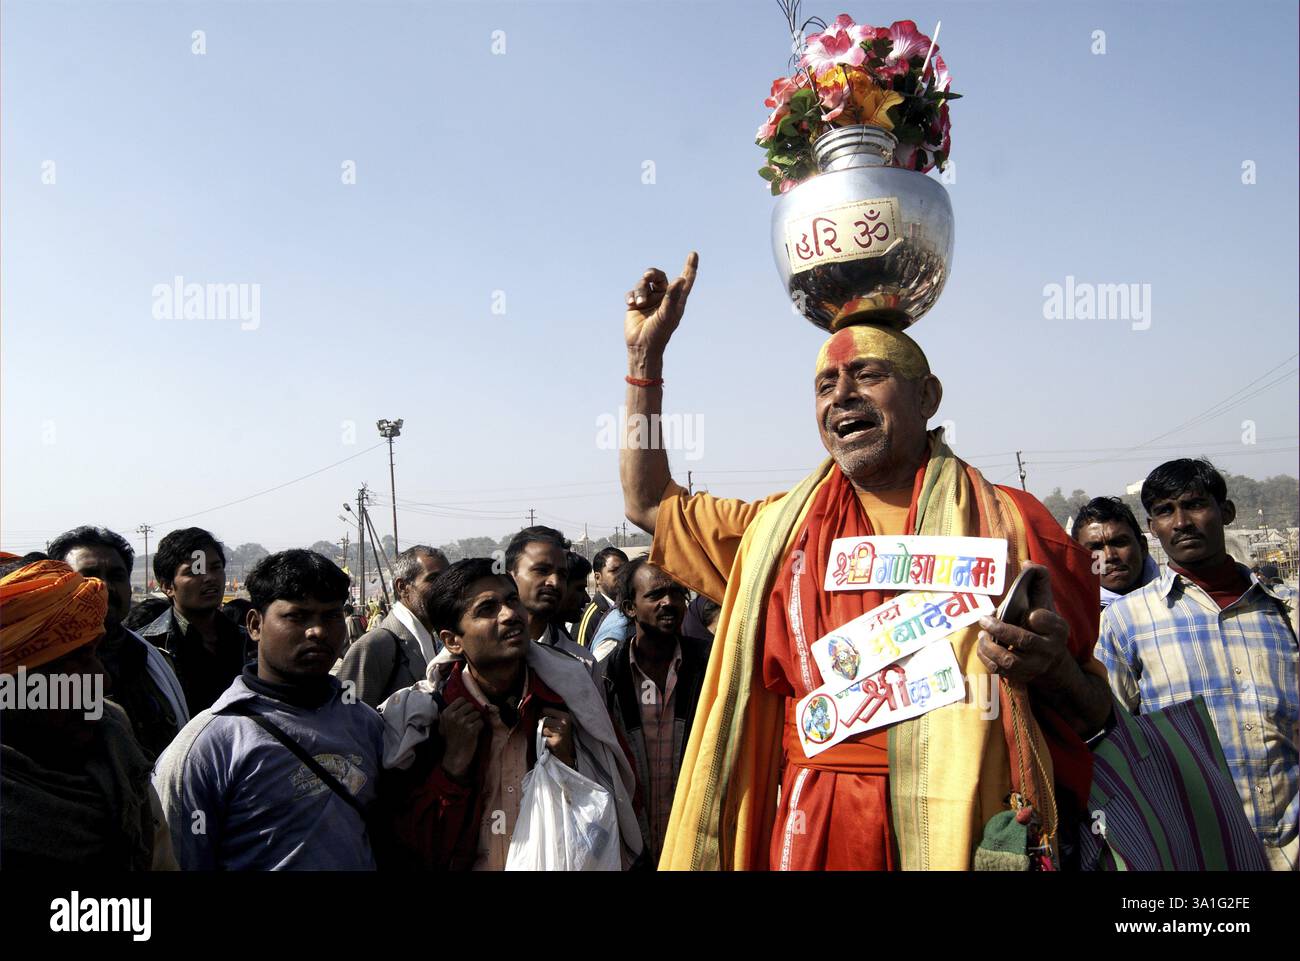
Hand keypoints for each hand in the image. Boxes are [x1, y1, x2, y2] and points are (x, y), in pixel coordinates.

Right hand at [438, 699, 483, 780]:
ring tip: (471, 728)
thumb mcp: (445, 724)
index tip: (465, 714)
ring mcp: (462, 722)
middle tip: (469, 722)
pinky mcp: (471, 730)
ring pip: (477, 713)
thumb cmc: (452, 740)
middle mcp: (453, 716)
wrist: (455, 757)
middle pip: (471, 705)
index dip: (466, 706)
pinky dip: (480, 727)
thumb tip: (463, 700)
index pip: (461, 699)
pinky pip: (481, 722)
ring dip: (477, 720)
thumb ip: (452, 712)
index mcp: (446, 713)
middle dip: (472, 713)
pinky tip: (475, 733)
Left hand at [540, 709, 575, 768]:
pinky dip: (544, 741)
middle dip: (542, 726)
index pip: (545, 710)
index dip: (542, 715)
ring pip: (541, 729)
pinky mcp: (555, 742)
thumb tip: (535, 709)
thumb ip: (550, 715)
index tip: (545, 721)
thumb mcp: (561, 722)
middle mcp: (564, 723)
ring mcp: (560, 733)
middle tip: (549, 732)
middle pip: (542, 720)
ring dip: (543, 734)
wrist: (568, 753)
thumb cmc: (561, 735)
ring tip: (550, 737)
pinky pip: (542, 738)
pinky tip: (551, 743)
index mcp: (565, 716)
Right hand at [624, 252, 697, 369]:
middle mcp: (663, 297)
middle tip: (648, 275)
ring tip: (639, 302)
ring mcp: (649, 300)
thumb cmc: (659, 334)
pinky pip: (632, 292)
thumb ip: (672, 296)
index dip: (689, 267)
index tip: (693, 254)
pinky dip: (631, 296)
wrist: (641, 346)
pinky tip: (632, 304)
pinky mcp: (636, 304)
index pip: (685, 280)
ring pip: (643, 283)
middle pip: (658, 276)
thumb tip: (680, 279)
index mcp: (675, 300)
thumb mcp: (667, 315)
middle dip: (652, 274)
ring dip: (640, 290)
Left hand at [976, 563, 1070, 688]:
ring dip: (991, 647)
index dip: (1040, 618)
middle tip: (985, 619)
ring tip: (982, 634)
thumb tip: (1027, 563)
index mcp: (1058, 629)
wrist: (1051, 662)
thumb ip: (1039, 581)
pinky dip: (986, 658)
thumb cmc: (1043, 626)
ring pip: (1010, 661)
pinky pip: (1000, 671)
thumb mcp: (1046, 604)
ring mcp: (1034, 666)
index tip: (1030, 614)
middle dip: (1002, 630)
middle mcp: (1048, 649)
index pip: (1050, 622)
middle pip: (1025, 641)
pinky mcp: (1020, 677)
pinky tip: (982, 645)